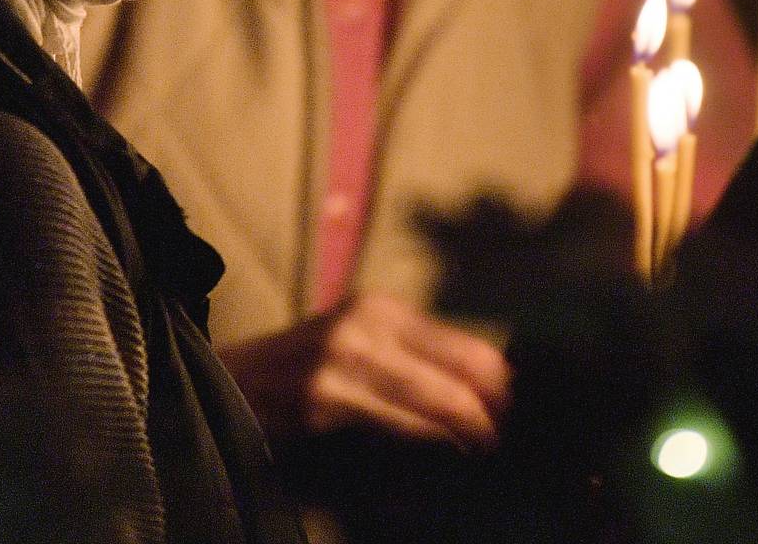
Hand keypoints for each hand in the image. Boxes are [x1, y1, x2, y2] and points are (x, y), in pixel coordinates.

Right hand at [217, 291, 511, 448]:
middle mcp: (366, 324)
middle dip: (487, 407)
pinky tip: (445, 448)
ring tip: (489, 444)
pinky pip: (391, 425)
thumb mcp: (360, 341)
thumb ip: (413, 356)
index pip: (458, 342)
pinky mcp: (324, 400)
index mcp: (380, 308)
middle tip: (513, 434)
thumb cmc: (305, 365)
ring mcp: (344, 360)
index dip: (495, 377)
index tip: (524, 401)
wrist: (232, 380)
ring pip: (427, 401)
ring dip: (463, 427)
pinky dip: (424, 439)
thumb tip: (485, 382)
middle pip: (451, 371)